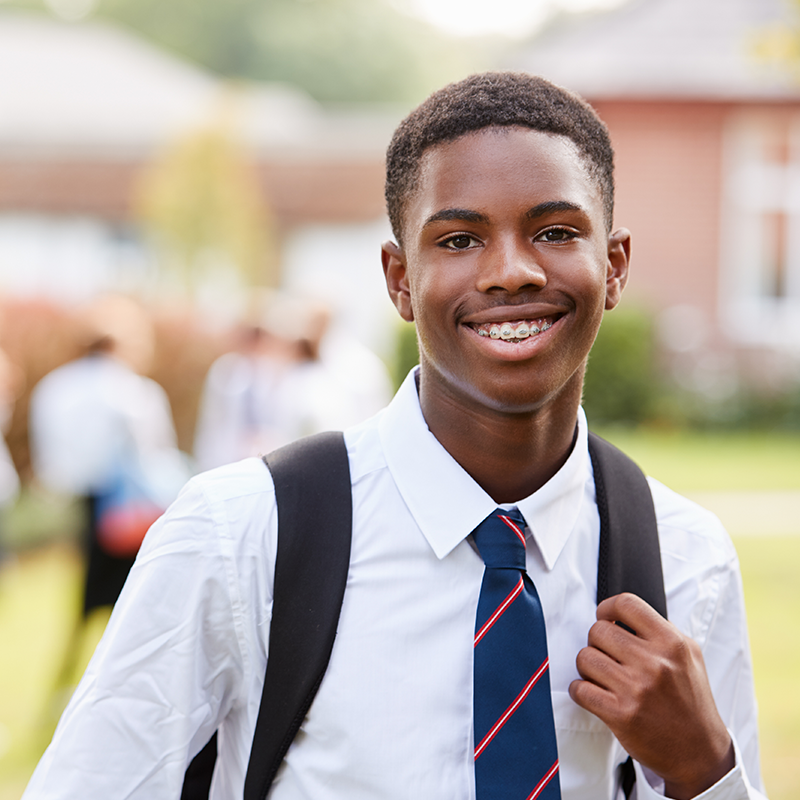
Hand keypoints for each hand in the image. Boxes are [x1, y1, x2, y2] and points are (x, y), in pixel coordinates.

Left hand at [568, 593, 734, 798]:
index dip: (607, 608)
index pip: (626, 604)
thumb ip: (660, 631)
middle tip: (606, 654)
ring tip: (600, 674)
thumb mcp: (689, 657)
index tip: (605, 618)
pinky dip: (580, 690)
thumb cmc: (691, 702)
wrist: (700, 753)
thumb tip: (623, 613)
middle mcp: (654, 663)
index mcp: (672, 644)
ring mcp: (636, 689)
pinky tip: (593, 693)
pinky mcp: (620, 715)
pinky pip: (580, 689)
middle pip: (598, 630)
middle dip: (596, 641)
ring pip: (585, 657)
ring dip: (587, 666)